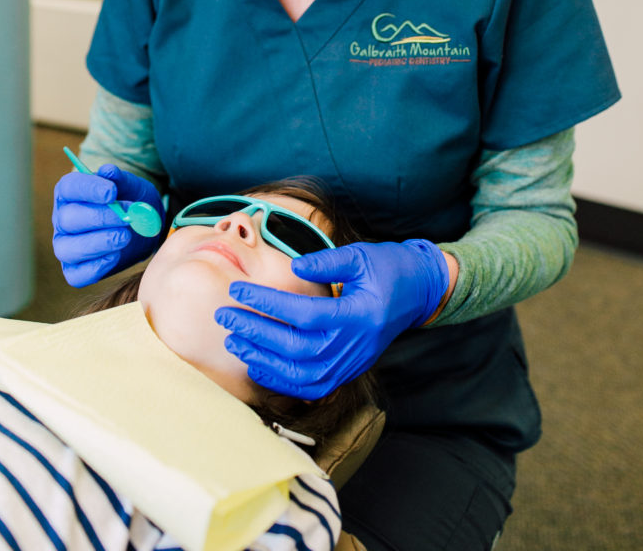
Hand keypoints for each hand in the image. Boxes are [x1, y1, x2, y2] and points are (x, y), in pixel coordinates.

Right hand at [53, 164, 164, 286]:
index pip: (69, 187)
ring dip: (98, 243)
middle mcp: (62, 219)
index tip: (112, 192)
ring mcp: (65, 246)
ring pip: (68, 249)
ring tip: (125, 236)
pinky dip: (95, 267)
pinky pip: (76, 275)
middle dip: (99, 218)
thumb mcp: (132, 186)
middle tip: (126, 217)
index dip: (88, 189)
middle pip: (68, 219)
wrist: (142, 227)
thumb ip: (121, 179)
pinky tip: (116, 255)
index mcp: (70, 193)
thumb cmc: (131, 201)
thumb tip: (108, 171)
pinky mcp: (75, 270)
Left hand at [214, 240, 448, 398]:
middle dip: (255, 332)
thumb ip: (327, 261)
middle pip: (295, 348)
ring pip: (299, 374)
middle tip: (225, 316)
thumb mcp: (361, 256)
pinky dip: (281, 382)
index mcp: (357, 315)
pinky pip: (310, 387)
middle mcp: (353, 346)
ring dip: (262, 360)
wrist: (418, 293)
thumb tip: (292, 267)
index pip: (302, 314)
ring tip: (233, 341)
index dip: (266, 302)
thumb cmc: (388, 269)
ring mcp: (350, 363)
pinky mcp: (347, 371)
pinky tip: (257, 366)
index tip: (238, 289)